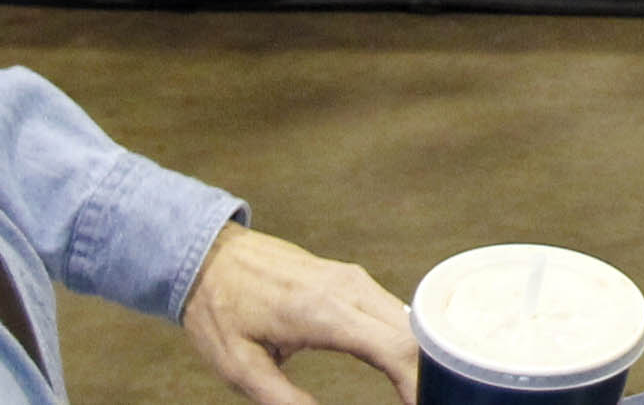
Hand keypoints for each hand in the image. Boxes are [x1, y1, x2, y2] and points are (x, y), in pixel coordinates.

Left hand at [180, 224, 419, 404]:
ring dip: (420, 355)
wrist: (209, 254)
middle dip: (428, 372)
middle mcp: (347, 288)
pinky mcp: (350, 278)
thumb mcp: (240, 366)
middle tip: (434, 399)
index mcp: (322, 311)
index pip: (394, 347)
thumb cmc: (220, 311)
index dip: (418, 383)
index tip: (428, 404)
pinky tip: (405, 365)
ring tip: (421, 392)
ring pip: (407, 319)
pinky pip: (392, 309)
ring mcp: (352, 279)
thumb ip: (282, 400)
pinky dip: (406, 339)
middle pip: (412, 332)